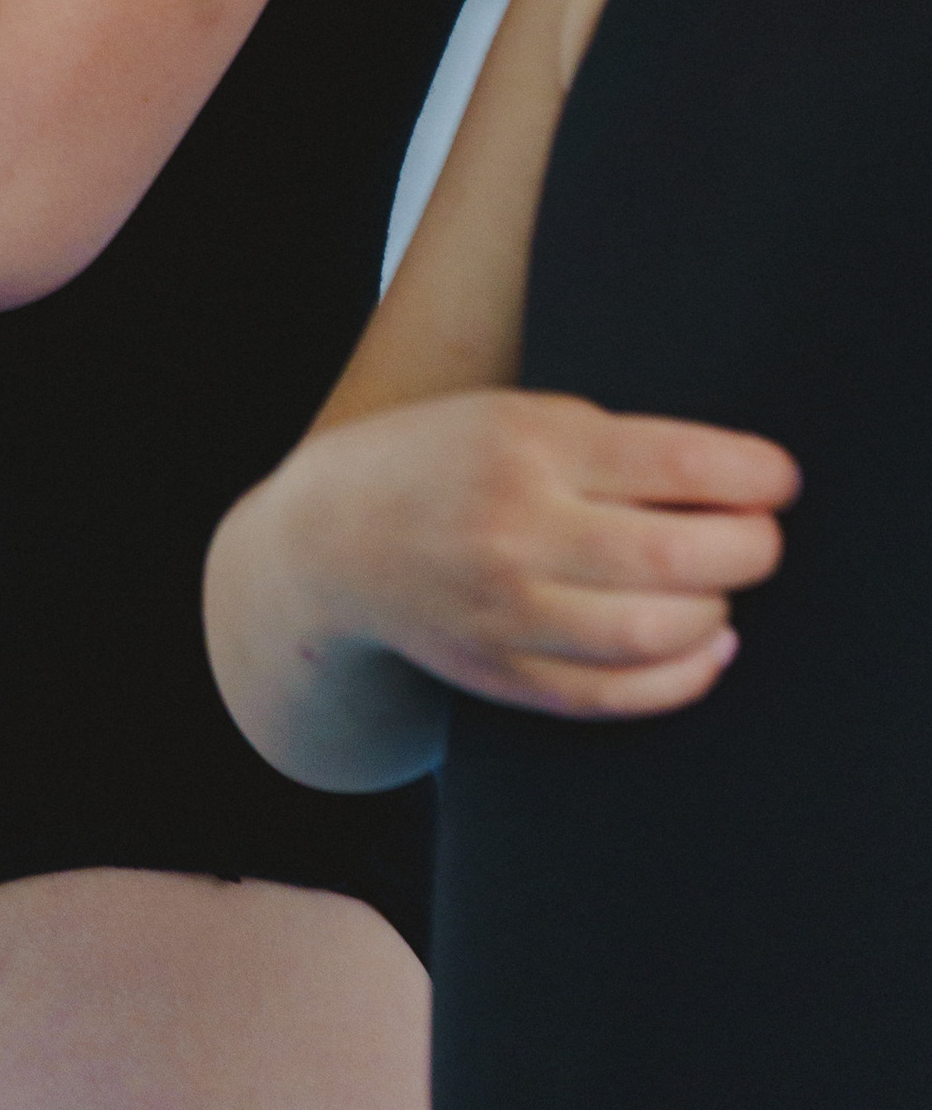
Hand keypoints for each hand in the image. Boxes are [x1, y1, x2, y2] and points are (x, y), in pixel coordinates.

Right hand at [290, 388, 798, 722]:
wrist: (329, 540)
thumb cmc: (438, 460)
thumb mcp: (510, 416)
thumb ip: (605, 446)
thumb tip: (731, 486)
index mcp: (523, 442)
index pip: (673, 463)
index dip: (749, 474)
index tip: (779, 479)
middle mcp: (516, 527)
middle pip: (677, 555)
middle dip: (749, 549)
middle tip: (763, 538)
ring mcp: (507, 609)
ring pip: (656, 632)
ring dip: (716, 612)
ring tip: (723, 590)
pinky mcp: (503, 673)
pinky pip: (618, 694)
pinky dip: (682, 677)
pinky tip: (705, 648)